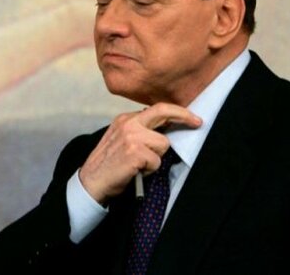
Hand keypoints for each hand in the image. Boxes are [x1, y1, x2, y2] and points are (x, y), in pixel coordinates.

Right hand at [79, 103, 201, 204]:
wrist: (91, 182)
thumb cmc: (109, 164)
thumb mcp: (120, 139)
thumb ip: (140, 130)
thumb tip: (166, 128)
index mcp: (125, 119)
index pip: (156, 109)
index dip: (177, 112)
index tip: (192, 117)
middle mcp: (128, 123)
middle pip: (163, 112)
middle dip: (184, 116)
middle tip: (198, 122)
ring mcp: (132, 136)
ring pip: (163, 144)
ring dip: (156, 158)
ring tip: (139, 165)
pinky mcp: (135, 152)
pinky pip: (157, 162)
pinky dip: (150, 170)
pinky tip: (136, 172)